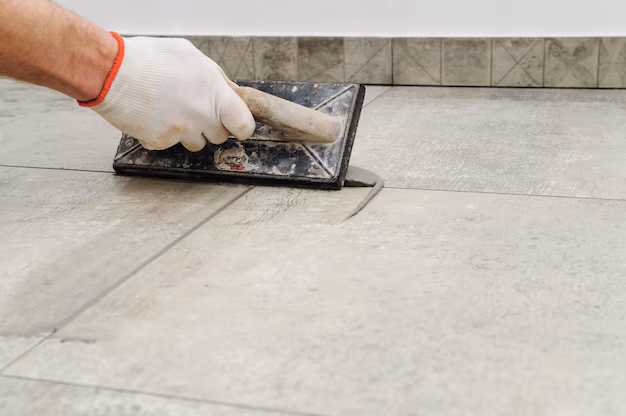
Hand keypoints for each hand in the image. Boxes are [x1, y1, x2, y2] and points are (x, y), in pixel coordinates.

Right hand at [81, 34, 255, 150]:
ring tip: (172, 111)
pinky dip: (164, 134)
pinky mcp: (161, 142)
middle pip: (220, 136)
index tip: (236, 124)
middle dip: (211, 126)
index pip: (244, 125)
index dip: (241, 126)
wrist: (110, 72)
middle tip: (195, 109)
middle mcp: (200, 115)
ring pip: (197, 144)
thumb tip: (228, 90)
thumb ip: (215, 77)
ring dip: (190, 132)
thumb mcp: (190, 56)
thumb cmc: (148, 59)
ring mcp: (181, 131)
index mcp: (213, 92)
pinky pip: (170, 144)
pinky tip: (155, 116)